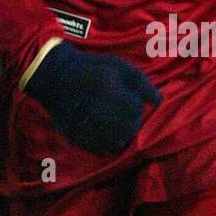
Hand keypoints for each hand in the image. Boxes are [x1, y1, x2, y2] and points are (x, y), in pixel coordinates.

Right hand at [24, 41, 161, 153]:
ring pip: (118, 142)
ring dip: (121, 132)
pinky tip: (102, 127)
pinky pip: (103, 149)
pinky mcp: (77, 139)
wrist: (56, 79)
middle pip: (129, 128)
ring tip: (112, 118)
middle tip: (119, 109)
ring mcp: (84, 128)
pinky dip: (107, 140)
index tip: (126, 97)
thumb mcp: (119, 66)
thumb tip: (160, 102)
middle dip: (131, 120)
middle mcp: (95, 111)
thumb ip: (142, 83)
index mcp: (106, 90)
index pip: (135, 109)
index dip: (134, 103)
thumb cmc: (92, 69)